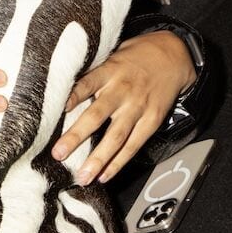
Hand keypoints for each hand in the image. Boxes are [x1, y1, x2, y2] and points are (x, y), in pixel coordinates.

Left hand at [52, 30, 195, 184]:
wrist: (174, 56)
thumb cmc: (134, 58)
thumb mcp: (112, 55)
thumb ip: (92, 73)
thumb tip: (60, 89)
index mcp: (110, 71)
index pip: (87, 83)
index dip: (72, 96)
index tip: (57, 110)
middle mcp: (123, 90)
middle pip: (97, 115)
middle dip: (77, 136)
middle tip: (59, 153)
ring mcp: (138, 108)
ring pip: (116, 137)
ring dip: (98, 159)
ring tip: (83, 177)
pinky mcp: (152, 121)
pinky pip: (133, 145)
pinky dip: (118, 162)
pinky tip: (104, 175)